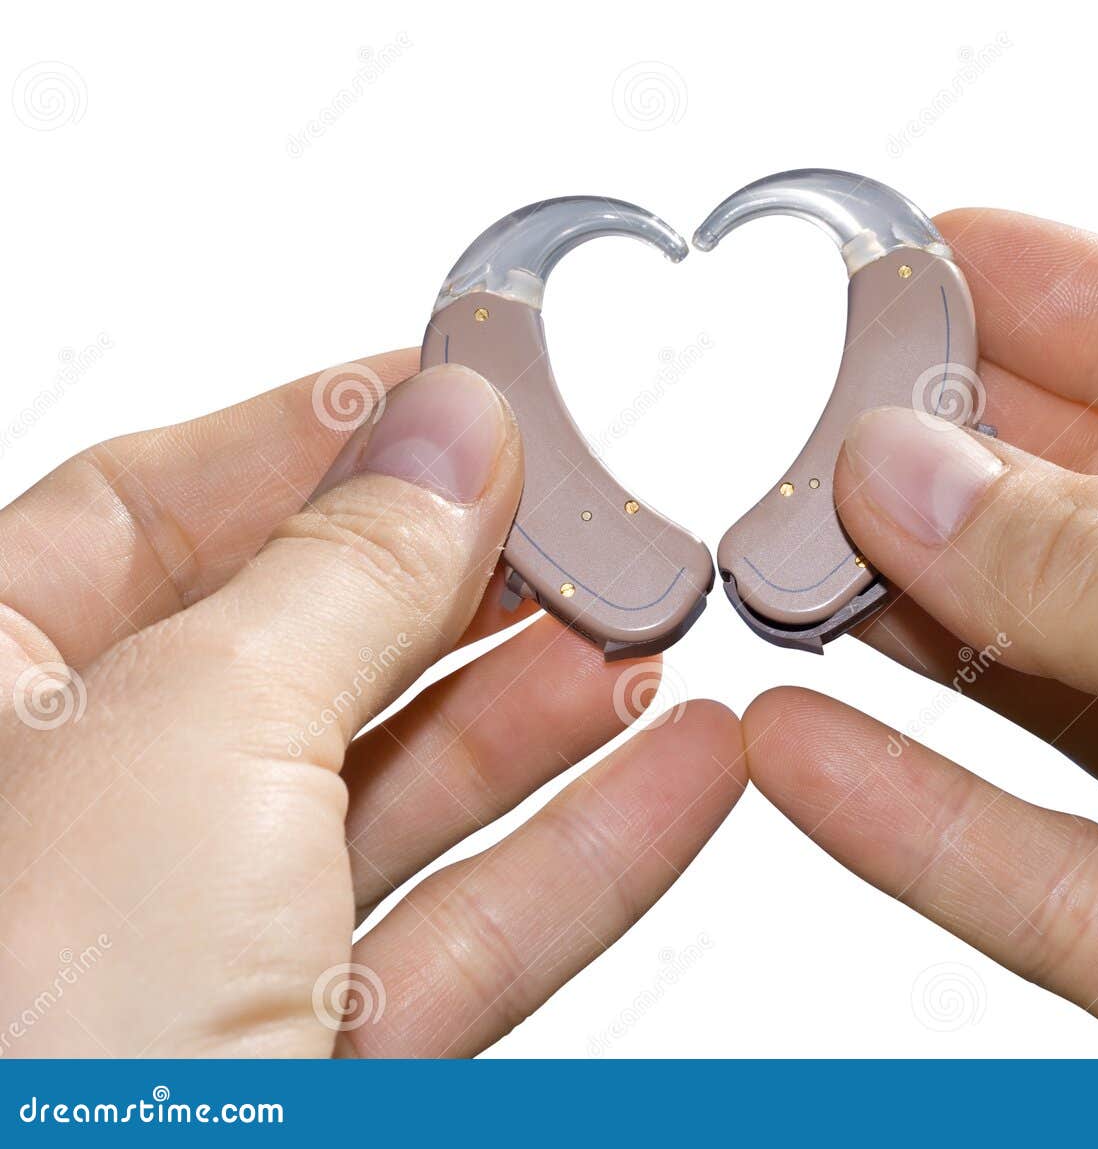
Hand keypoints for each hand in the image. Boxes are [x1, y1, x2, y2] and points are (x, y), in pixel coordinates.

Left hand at [0, 357, 744, 1056]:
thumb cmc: (18, 1039)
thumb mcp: (193, 735)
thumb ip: (344, 572)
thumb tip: (451, 430)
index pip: (141, 508)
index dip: (304, 436)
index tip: (450, 389)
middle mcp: (75, 821)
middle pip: (299, 644)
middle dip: (458, 575)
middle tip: (584, 506)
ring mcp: (198, 949)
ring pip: (402, 790)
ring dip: (545, 707)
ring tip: (657, 623)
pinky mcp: (314, 1055)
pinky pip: (468, 926)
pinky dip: (588, 851)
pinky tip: (683, 773)